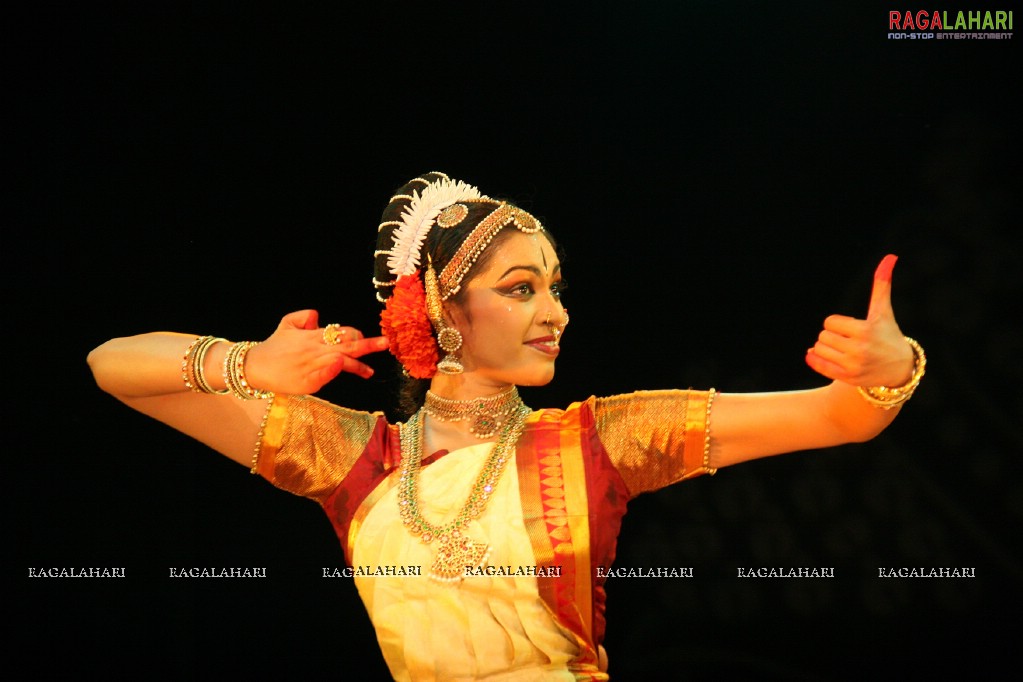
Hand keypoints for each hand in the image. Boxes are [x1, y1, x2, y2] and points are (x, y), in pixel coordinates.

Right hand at [244, 310, 389, 394]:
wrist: (255, 367)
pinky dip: (335, 370)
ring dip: (358, 365)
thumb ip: (304, 317)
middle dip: (367, 344)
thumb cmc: (274, 347)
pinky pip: (326, 374)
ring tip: (370, 371)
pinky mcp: (309, 380)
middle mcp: (316, 348)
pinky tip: (343, 369)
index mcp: (313, 335)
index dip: (355, 335)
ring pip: (341, 361)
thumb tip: (319, 317)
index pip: (341, 333)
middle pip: (347, 344)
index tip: (366, 338)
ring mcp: (313, 364)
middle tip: (385, 343)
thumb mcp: (287, 324)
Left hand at [805, 255, 913, 387]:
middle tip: (847, 340)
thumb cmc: (888, 335)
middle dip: (832, 335)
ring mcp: (852, 366)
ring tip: (841, 350)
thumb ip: (882, 284)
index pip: (830, 322)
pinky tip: (815, 355)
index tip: (850, 328)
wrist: (899, 369)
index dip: (837, 323)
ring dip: (825, 348)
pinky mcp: (847, 378)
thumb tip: (890, 257)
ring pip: (818, 349)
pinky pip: (818, 366)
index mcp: (866, 330)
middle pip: (823, 336)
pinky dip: (813, 359)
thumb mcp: (883, 311)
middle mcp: (859, 349)